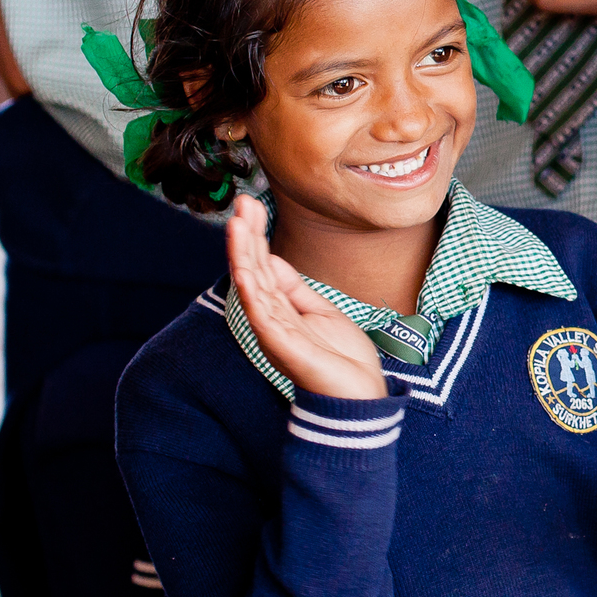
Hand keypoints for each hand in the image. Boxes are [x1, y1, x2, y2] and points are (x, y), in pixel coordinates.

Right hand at [224, 195, 385, 400]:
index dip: (255, 234)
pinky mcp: (281, 344)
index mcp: (280, 308)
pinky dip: (252, 288)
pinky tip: (245, 267)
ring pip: (251, 285)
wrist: (359, 393)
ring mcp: (273, 330)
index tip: (250, 204)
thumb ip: (293, 287)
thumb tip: (271, 259)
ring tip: (236, 224)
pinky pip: (261, 312)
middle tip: (240, 202)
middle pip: (252, 269)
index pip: (261, 264)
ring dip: (242, 254)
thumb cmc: (341, 357)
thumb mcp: (319, 310)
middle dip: (246, 235)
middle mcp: (270, 317)